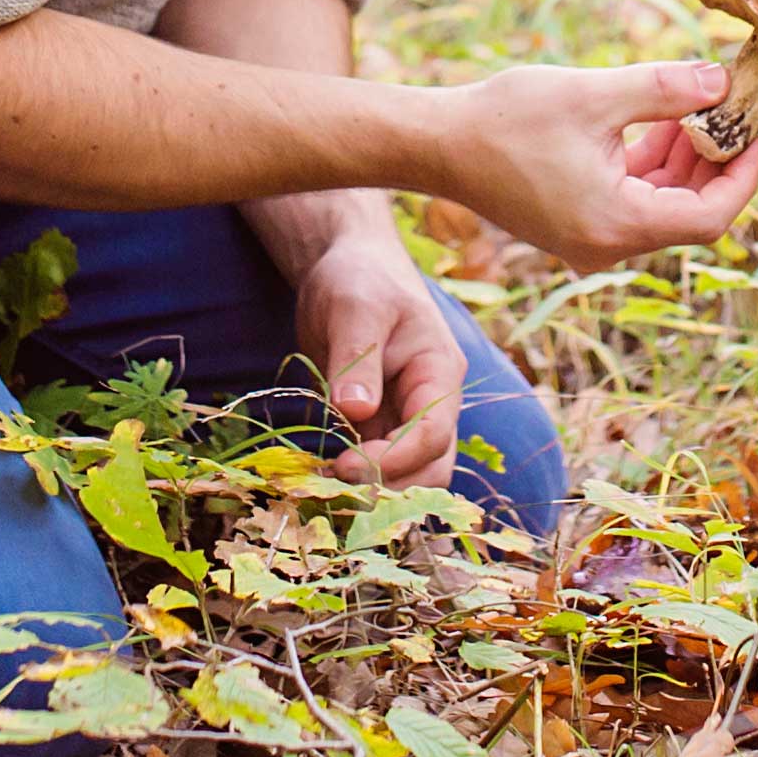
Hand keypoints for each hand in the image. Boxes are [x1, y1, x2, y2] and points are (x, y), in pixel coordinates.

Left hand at [292, 222, 467, 486]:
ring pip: (407, 474)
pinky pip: (377, 464)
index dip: (395, 460)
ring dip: (372, 490)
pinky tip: (318, 478)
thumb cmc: (359, 278)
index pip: (433, 435)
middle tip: (334, 488)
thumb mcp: (355, 309)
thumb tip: (356, 412)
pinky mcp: (379, 423)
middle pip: (430, 467)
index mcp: (439, 373)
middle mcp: (431, 402)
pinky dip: (354, 479)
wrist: (349, 266)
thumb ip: (357, 359)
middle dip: (389, 487)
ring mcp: (406, 416)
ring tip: (322, 488)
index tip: (346, 467)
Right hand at [435, 60, 757, 264]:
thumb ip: (666, 89)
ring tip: (696, 104)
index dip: (744, 177)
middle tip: (735, 109)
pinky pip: (633, 200)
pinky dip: (652, 165)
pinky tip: (659, 122)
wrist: (436, 144)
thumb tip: (723, 82)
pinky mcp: (575, 224)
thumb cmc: (506, 119)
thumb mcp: (595, 94)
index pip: (710, 217)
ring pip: (662, 204)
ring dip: (685, 159)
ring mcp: (590, 238)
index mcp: (617, 224)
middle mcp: (607, 245)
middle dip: (717, 161)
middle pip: (690, 212)